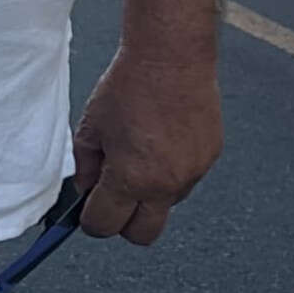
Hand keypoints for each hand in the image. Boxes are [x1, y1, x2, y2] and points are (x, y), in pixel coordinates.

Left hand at [71, 40, 224, 245]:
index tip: (88, 209)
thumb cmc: (129, 86)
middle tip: (113, 197)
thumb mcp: (91, 127)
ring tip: (141, 154)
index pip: (105, 226)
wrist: (171, 57)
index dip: (91, 219)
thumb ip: (85, 167)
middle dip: (124, 223)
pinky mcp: (209, 159)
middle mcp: (166, 184)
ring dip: (150, 194)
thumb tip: (86, 189)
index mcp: (130, 178)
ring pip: (166, 206)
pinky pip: (186, 180)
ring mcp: (192, 174)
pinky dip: (171, 172)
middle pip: (142, 235)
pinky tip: (162, 141)